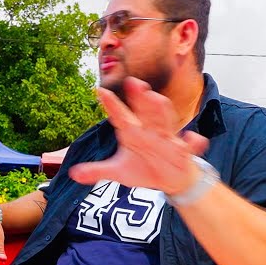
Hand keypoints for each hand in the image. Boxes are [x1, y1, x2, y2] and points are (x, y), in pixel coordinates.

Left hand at [68, 77, 208, 192]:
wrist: (171, 181)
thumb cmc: (145, 169)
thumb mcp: (119, 172)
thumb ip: (97, 170)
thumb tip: (73, 173)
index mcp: (132, 132)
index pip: (119, 116)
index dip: (110, 105)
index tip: (99, 91)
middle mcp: (149, 131)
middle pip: (144, 112)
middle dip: (139, 98)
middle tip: (133, 83)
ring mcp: (167, 140)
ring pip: (165, 122)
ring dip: (161, 111)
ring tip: (156, 99)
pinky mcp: (182, 152)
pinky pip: (189, 146)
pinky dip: (192, 142)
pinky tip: (192, 139)